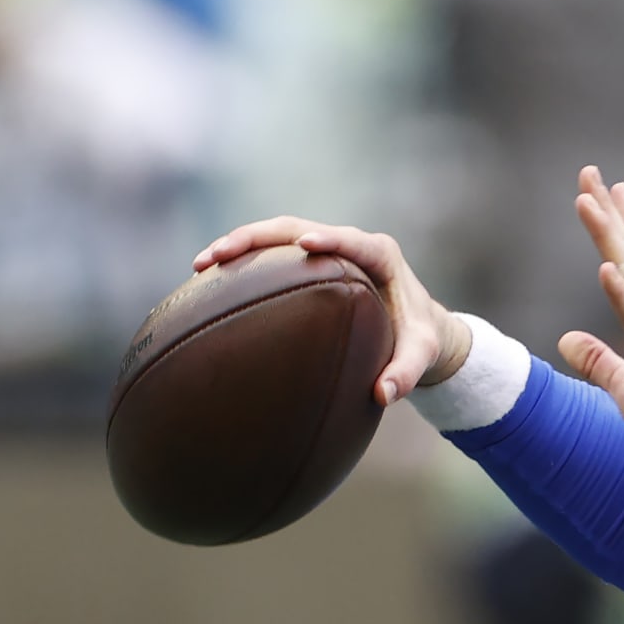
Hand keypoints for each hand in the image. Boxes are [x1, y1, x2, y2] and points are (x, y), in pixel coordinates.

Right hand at [194, 217, 468, 405]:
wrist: (421, 326)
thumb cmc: (421, 338)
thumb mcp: (421, 356)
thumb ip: (406, 374)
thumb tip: (383, 395)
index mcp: (381, 255)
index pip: (351, 241)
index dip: (328, 240)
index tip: (303, 246)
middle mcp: (352, 244)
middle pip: (298, 229)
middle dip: (256, 238)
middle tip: (218, 256)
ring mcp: (329, 247)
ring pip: (278, 236)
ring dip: (240, 245)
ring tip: (202, 265)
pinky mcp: (312, 259)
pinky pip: (274, 253)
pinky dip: (245, 260)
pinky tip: (212, 279)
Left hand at [562, 167, 623, 465]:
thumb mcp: (622, 384)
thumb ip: (596, 359)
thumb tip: (565, 339)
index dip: (615, 225)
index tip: (600, 191)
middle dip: (607, 211)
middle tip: (588, 172)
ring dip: (607, 235)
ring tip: (587, 200)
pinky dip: (619, 291)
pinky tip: (604, 266)